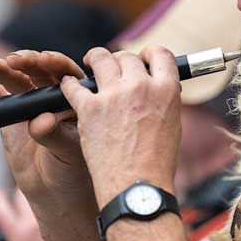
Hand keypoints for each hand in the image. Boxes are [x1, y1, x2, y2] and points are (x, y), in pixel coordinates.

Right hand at [0, 51, 95, 215]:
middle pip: (39, 71)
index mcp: (75, 99)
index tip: (44, 61)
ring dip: (0, 68)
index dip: (56, 65)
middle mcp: (53, 95)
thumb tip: (42, 122)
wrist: (53, 191)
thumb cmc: (72, 170)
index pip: (67, 75)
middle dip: (26, 63)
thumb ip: (55, 135)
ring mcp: (29, 102)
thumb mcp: (69, 153)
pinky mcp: (9, 112)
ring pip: (15, 78)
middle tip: (13, 61)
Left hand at [61, 47, 181, 207]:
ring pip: (100, 59)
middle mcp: (140, 87)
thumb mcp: (172, 126)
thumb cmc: (156, 164)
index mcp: (166, 90)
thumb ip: (163, 102)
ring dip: (94, 59)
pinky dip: (69, 84)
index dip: (149, 54)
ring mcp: (113, 96)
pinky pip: (73, 86)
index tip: (141, 59)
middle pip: (126, 56)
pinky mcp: (89, 108)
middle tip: (112, 67)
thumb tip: (157, 90)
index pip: (160, 54)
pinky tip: (68, 86)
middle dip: (119, 60)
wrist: (137, 187)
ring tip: (89, 63)